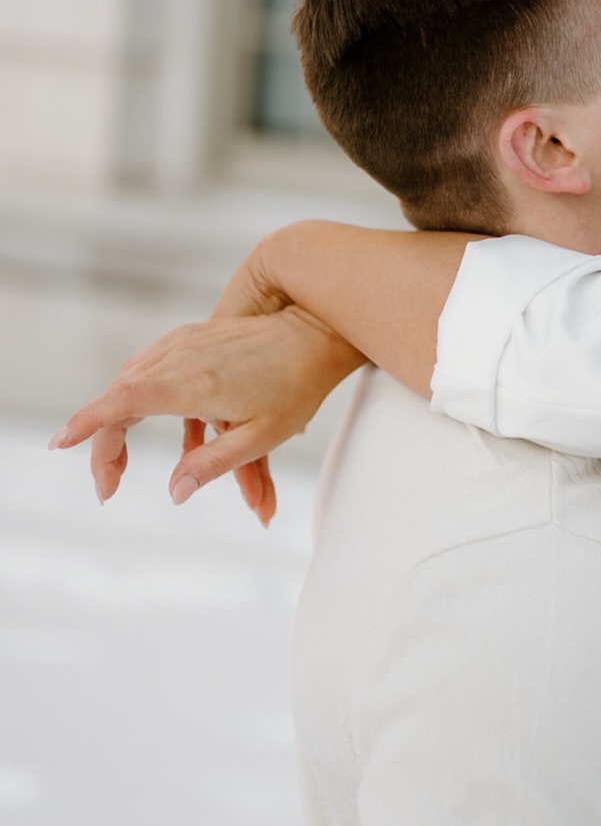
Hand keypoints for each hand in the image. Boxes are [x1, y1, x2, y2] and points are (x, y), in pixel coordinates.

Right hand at [51, 308, 364, 521]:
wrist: (315, 333)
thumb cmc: (297, 386)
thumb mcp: (261, 436)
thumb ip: (214, 465)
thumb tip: (175, 492)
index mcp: (192, 385)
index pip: (121, 404)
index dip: (87, 425)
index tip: (61, 444)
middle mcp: (179, 358)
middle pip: (119, 400)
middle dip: (105, 445)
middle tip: (109, 487)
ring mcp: (183, 343)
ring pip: (130, 382)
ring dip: (117, 421)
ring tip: (118, 463)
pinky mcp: (191, 337)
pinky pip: (148, 368)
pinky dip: (134, 396)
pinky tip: (140, 421)